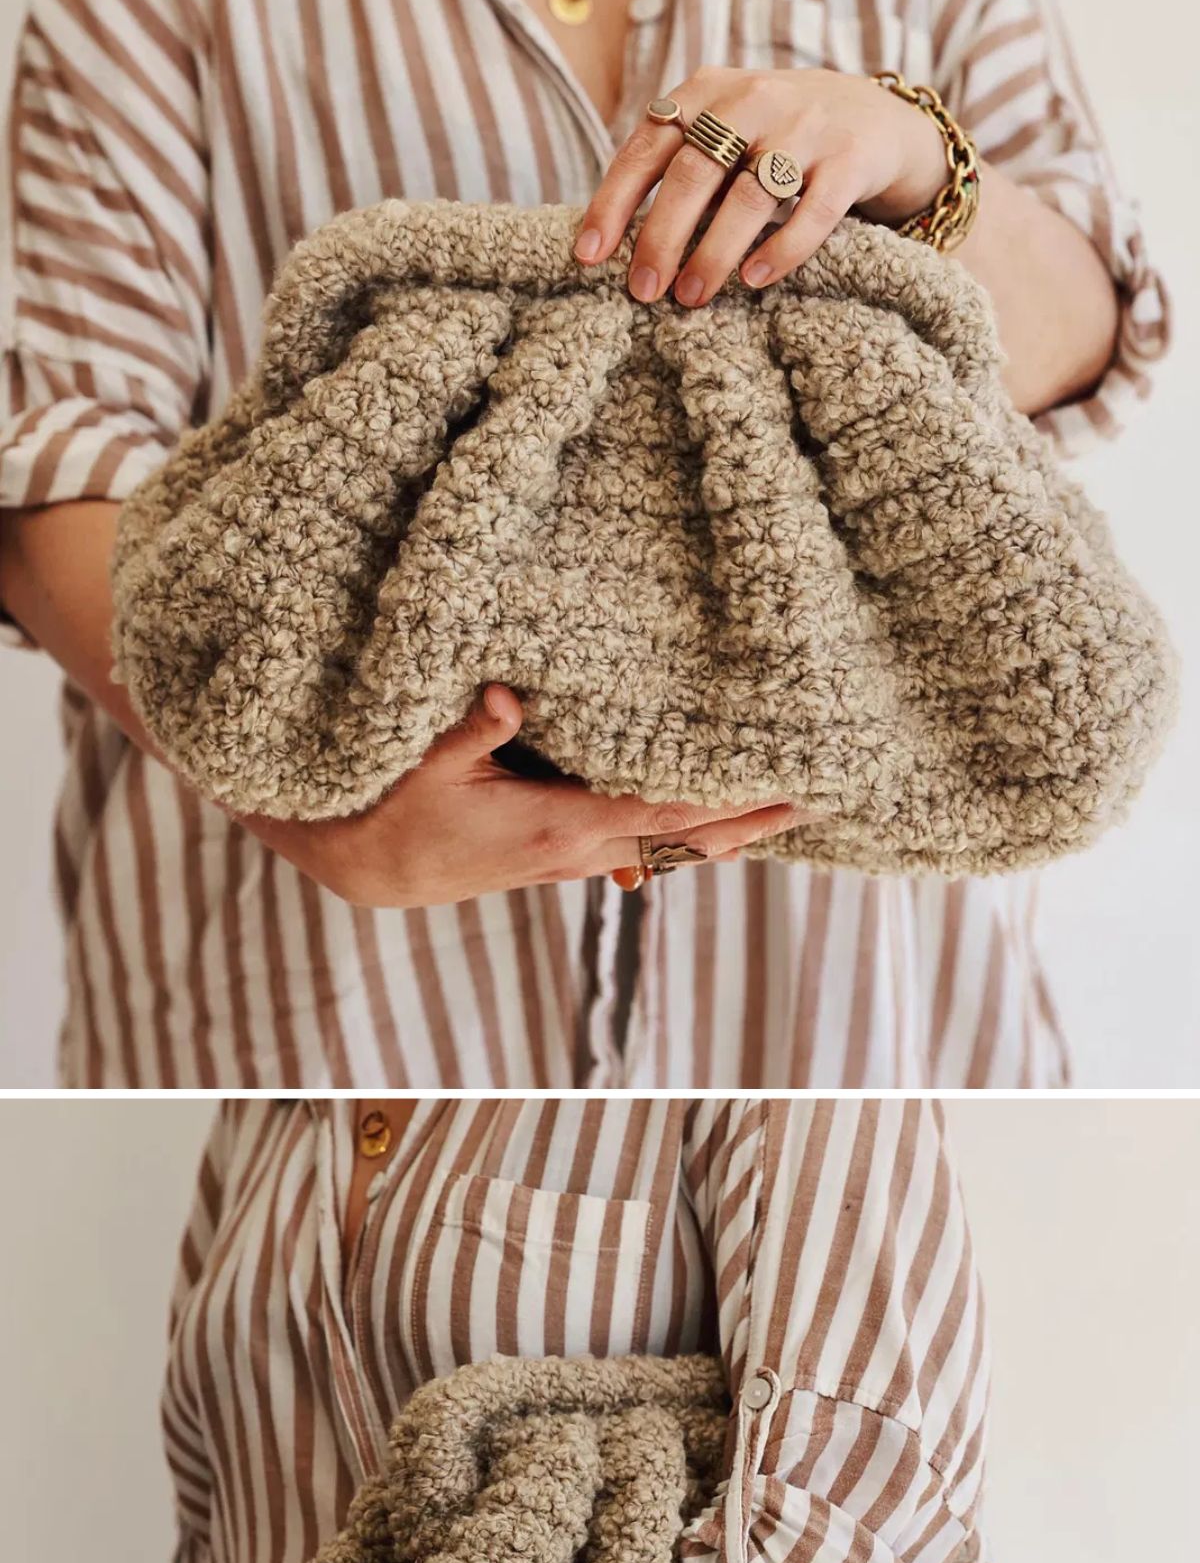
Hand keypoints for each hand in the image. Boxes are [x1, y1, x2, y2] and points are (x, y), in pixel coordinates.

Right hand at [244, 684, 797, 907]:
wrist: (370, 865)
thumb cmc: (390, 807)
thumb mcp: (422, 761)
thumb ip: (469, 728)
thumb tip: (509, 697)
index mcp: (557, 826)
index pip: (664, 810)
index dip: (728, 798)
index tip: (784, 782)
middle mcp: (578, 850)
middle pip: (686, 836)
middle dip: (753, 819)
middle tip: (822, 797)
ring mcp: (574, 857)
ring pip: (672, 845)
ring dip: (731, 827)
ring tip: (791, 804)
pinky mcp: (564, 853)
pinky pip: (645, 841)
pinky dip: (690, 829)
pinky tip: (722, 816)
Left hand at [573, 64, 948, 303]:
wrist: (879, 118)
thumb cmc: (781, 138)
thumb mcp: (727, 130)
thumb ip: (679, 162)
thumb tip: (614, 241)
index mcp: (710, 91)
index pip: (649, 145)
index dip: (615, 202)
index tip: (589, 256)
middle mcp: (755, 99)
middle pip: (694, 172)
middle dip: (661, 236)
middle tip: (642, 291)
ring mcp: (807, 127)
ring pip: (749, 196)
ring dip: (713, 252)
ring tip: (690, 297)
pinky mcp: (851, 159)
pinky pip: (812, 212)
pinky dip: (781, 249)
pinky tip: (754, 280)